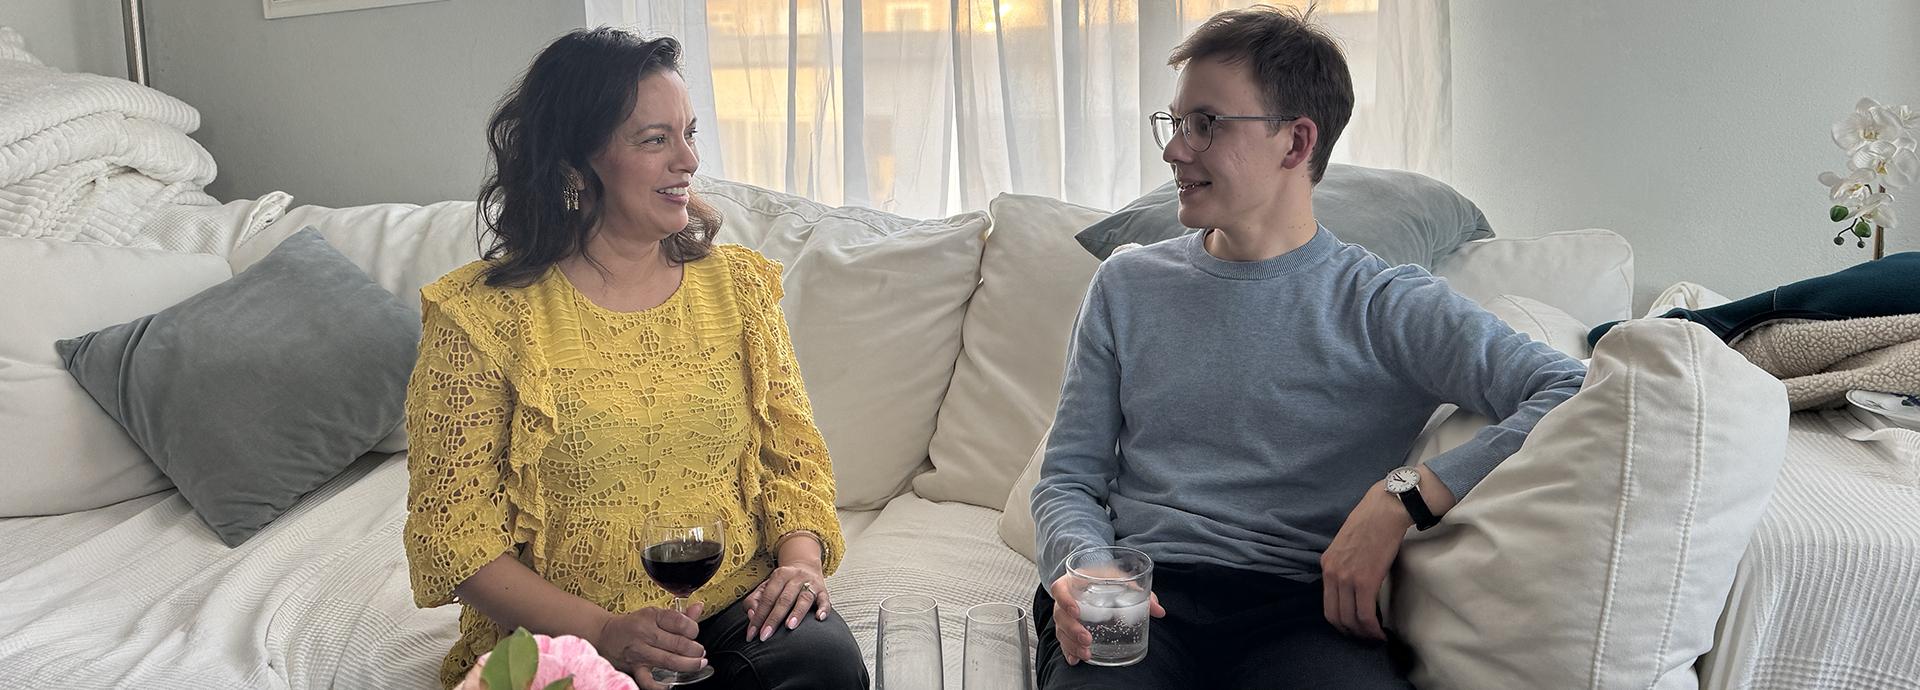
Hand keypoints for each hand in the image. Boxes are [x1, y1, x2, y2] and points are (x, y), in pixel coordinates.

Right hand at [595, 603, 706, 688]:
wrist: (604, 635)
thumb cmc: (634, 625)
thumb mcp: (654, 614)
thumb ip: (679, 615)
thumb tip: (699, 607)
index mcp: (652, 616)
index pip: (680, 622)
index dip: (693, 629)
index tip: (694, 633)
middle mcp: (645, 633)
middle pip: (678, 643)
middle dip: (695, 649)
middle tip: (699, 652)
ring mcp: (639, 652)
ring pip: (669, 661)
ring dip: (688, 664)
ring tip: (697, 663)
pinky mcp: (634, 668)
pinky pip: (648, 680)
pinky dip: (660, 686)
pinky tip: (670, 685)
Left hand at [745, 562, 829, 641]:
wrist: (806, 568)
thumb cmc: (783, 585)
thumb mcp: (766, 587)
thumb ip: (754, 601)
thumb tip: (752, 614)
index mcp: (779, 575)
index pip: (767, 598)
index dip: (758, 616)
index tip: (752, 634)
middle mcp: (796, 578)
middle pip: (784, 599)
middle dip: (773, 619)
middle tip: (765, 635)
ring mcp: (811, 584)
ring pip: (804, 599)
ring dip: (796, 613)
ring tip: (789, 627)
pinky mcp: (824, 592)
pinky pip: (825, 600)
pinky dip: (823, 609)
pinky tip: (819, 618)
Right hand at [1047, 571, 1165, 665]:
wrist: (1098, 579)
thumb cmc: (1107, 578)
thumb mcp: (1121, 579)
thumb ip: (1139, 592)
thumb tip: (1159, 611)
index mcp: (1074, 582)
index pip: (1059, 589)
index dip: (1065, 600)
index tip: (1076, 611)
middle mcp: (1066, 599)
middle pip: (1060, 615)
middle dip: (1072, 629)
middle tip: (1087, 639)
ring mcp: (1065, 615)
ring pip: (1061, 630)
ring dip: (1072, 643)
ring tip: (1087, 654)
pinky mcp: (1068, 627)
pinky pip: (1063, 641)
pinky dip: (1069, 651)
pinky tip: (1076, 660)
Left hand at [1321, 484, 1413, 640]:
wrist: (1385, 509)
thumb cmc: (1372, 522)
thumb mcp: (1347, 544)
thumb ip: (1346, 563)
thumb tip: (1355, 582)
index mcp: (1326, 565)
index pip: (1327, 604)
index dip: (1340, 622)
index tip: (1354, 628)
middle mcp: (1332, 573)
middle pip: (1335, 617)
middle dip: (1350, 633)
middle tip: (1365, 638)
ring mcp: (1346, 578)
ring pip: (1350, 620)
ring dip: (1363, 634)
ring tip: (1375, 638)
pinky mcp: (1365, 581)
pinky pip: (1365, 615)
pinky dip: (1372, 630)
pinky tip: (1381, 633)